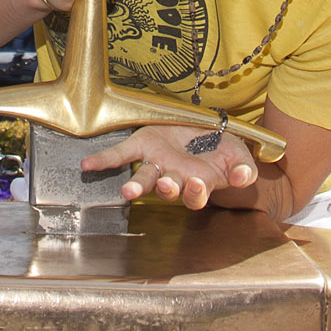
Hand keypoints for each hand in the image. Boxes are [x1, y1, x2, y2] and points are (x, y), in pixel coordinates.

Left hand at [87, 118, 259, 208]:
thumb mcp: (239, 159)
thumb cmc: (223, 154)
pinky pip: (121, 154)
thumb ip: (242, 171)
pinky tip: (88, 165)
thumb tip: (242, 178)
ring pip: (145, 178)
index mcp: (198, 184)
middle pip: (169, 190)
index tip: (199, 184)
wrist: (209, 135)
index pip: (196, 196)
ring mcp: (157, 164)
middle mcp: (174, 179)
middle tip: (166, 187)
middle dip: (168, 190)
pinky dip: (104, 160)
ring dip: (136, 186)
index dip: (196, 192)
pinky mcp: (143, 145)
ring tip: (127, 192)